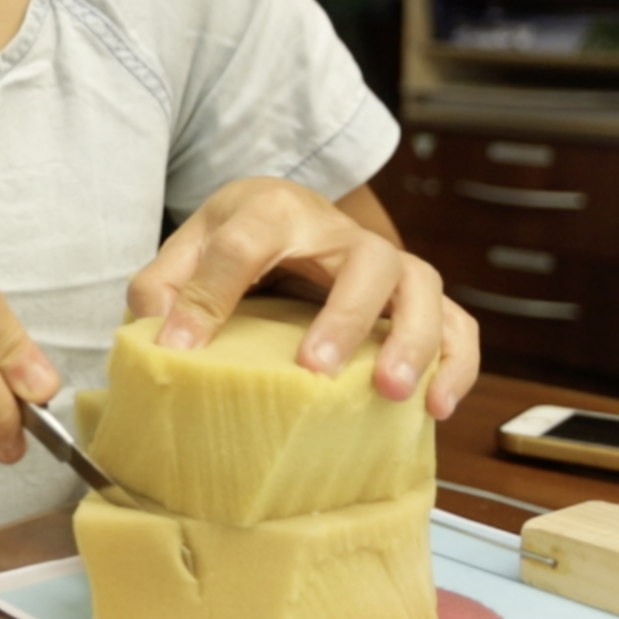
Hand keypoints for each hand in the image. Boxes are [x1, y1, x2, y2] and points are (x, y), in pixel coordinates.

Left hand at [127, 178, 479, 418]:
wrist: (287, 216)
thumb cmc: (239, 238)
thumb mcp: (190, 246)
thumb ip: (165, 285)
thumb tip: (159, 339)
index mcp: (274, 210)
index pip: (243, 246)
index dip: (208, 298)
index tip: (180, 349)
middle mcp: (342, 233)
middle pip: (366, 260)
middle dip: (345, 316)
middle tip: (316, 368)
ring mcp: (387, 264)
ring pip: (422, 287)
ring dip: (412, 340)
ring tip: (391, 391)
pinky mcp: (415, 298)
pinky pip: (458, 325)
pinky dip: (457, 364)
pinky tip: (436, 408)